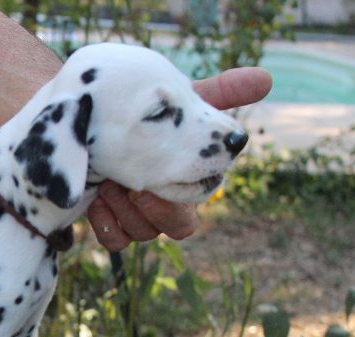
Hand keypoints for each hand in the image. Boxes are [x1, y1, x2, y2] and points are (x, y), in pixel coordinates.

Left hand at [88, 66, 272, 250]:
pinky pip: (113, 240)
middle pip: (170, 231)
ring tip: (106, 180)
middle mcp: (159, 207)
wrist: (88, 116)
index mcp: (182, 187)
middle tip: (128, 184)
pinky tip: (94, 196)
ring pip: (138, 235)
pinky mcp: (105, 221)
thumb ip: (219, 94)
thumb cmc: (139, 110)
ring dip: (123, 209)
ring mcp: (131, 216)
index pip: (188, 217)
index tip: (155, 180)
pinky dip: (105, 221)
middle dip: (151, 209)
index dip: (177, 203)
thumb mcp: (177, 102)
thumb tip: (266, 79)